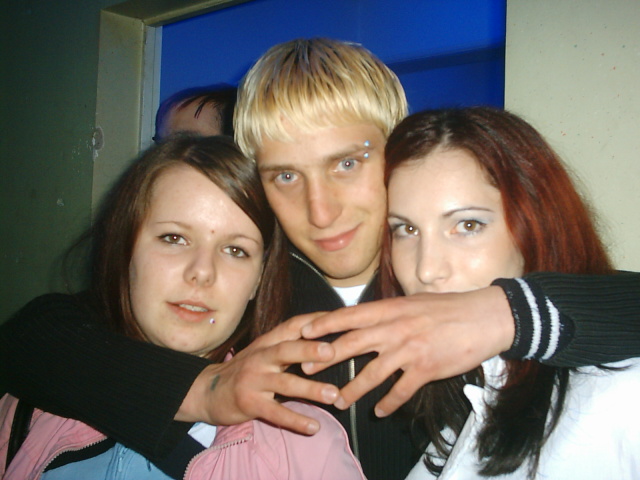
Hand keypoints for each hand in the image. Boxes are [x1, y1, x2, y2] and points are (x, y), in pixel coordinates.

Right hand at [177, 315, 338, 434]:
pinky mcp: (249, 403)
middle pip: (286, 349)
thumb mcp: (263, 352)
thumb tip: (323, 335)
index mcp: (267, 343)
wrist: (207, 391)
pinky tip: (314, 427)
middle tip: (333, 352)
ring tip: (334, 395)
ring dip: (311, 389)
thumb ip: (288, 343)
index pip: (292, 326)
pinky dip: (295, 420)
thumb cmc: (244, 370)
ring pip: (285, 383)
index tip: (339, 320)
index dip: (314, 321)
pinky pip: (275, 413)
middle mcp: (260, 357)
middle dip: (310, 350)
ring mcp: (254, 380)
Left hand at [300, 286, 514, 416]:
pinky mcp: (426, 369)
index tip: (304, 330)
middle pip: (353, 343)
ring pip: (372, 373)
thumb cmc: (449, 308)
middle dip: (326, 356)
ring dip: (353, 389)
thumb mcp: (414, 301)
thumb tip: (368, 318)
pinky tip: (380, 412)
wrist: (485, 317)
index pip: (350, 315)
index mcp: (391, 309)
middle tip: (306, 367)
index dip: (325, 323)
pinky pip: (400, 391)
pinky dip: (388, 403)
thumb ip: (390, 312)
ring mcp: (409, 350)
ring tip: (338, 401)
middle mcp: (396, 328)